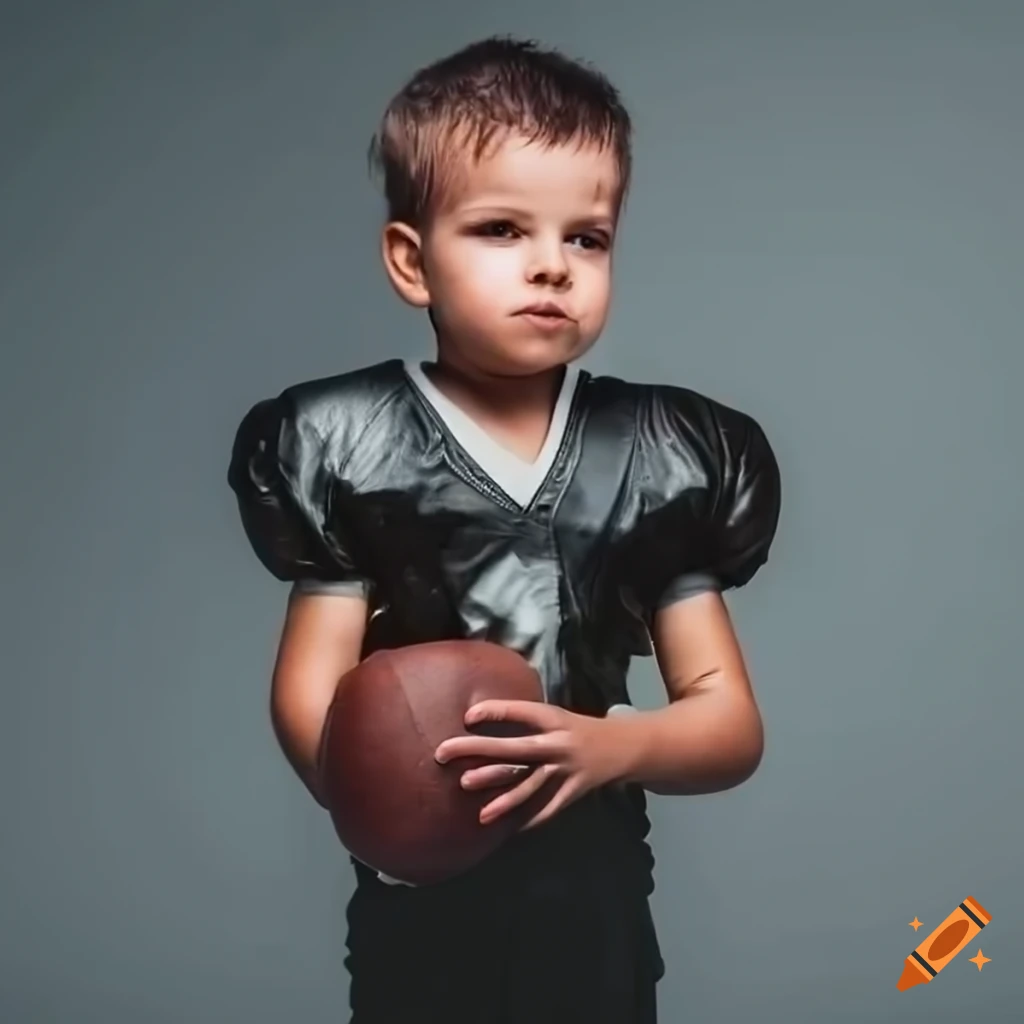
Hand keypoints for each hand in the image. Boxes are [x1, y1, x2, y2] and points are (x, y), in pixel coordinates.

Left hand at [434, 701, 630, 830]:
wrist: (622, 746)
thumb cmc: (576, 729)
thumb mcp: (553, 717)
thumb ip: (522, 721)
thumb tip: (476, 721)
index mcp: (552, 718)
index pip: (519, 712)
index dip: (494, 712)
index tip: (467, 717)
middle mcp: (557, 743)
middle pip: (513, 748)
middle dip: (477, 751)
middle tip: (443, 754)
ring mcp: (566, 770)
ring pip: (530, 786)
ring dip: (504, 798)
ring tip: (480, 813)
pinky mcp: (573, 791)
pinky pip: (549, 808)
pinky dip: (531, 819)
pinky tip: (510, 830)